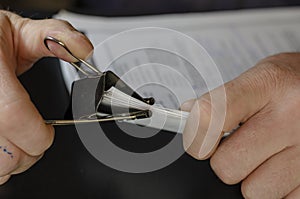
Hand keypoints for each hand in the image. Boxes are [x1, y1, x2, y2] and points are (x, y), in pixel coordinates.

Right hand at [0, 10, 92, 183]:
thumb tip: (85, 51)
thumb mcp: (23, 31)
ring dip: (13, 160)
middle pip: (6, 154)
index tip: (48, 132)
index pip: (14, 117)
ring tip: (18, 138)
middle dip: (31, 151)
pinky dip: (0, 162)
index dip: (39, 134)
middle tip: (35, 135)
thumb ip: (57, 36)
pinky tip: (4, 141)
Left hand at [182, 53, 299, 198]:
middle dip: (224, 160)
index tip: (197, 141)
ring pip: (253, 191)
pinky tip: (280, 165)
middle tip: (238, 146)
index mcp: (268, 85)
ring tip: (264, 155)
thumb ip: (220, 99)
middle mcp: (291, 117)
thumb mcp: (256, 77)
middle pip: (227, 164)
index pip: (211, 116)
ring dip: (250, 178)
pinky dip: (273, 189)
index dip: (195, 135)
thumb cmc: (287, 85)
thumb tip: (188, 114)